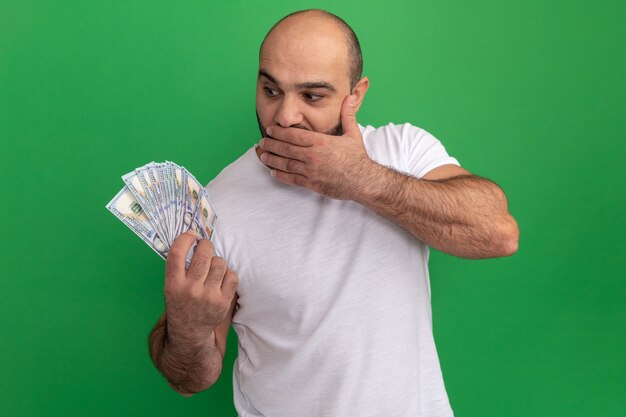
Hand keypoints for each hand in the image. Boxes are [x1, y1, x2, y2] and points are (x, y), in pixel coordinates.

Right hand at [163, 231, 238, 342]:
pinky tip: (222, 277)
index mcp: (173, 284)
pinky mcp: (223, 301)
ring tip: (213, 266)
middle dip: (206, 245)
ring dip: (217, 260)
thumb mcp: (172, 286)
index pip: (177, 254)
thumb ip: (179, 267)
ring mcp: (208, 296)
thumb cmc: (181, 302)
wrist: (189, 330)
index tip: (191, 235)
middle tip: (205, 246)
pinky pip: (232, 276)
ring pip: (219, 263)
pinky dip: (228, 273)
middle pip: (203, 256)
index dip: (185, 239)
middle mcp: (190, 289)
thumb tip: (194, 239)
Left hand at [259, 94, 373, 199]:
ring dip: (272, 159)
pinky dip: (281, 176)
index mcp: (320, 142)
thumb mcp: (353, 134)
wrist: (363, 181)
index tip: (270, 130)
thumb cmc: (358, 158)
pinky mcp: (312, 184)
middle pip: (286, 149)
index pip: (293, 135)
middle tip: (261, 142)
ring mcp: (311, 171)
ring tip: (263, 155)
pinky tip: (273, 172)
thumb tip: (349, 98)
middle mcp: (312, 156)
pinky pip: (292, 179)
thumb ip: (348, 115)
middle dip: (271, 144)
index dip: (279, 132)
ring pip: (286, 164)